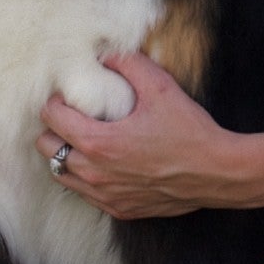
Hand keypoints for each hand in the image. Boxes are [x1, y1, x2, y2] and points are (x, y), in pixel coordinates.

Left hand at [37, 51, 242, 218]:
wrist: (217, 173)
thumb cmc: (189, 131)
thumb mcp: (160, 87)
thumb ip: (128, 64)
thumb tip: (105, 53)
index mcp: (99, 142)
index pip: (52, 118)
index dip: (56, 101)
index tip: (69, 96)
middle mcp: (95, 173)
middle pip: (46, 149)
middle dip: (54, 128)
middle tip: (72, 117)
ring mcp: (105, 195)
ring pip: (61, 175)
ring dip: (66, 155)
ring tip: (85, 140)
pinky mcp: (118, 209)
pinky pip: (84, 194)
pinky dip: (85, 177)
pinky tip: (104, 163)